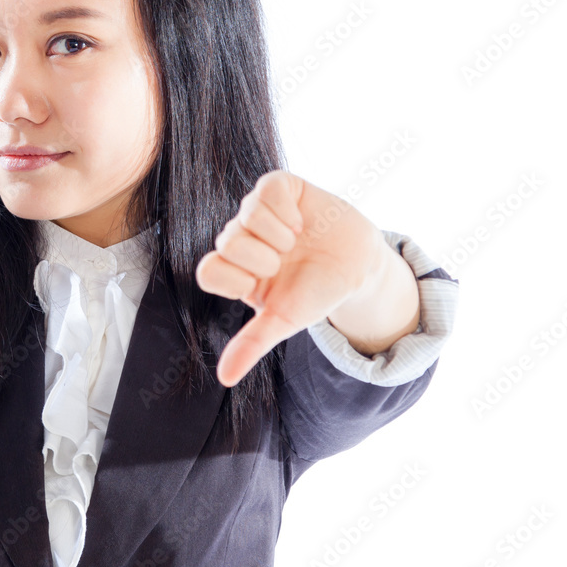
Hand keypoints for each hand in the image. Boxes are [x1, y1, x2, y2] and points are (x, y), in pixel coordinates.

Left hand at [195, 170, 384, 386]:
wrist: (358, 267)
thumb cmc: (316, 293)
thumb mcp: (285, 321)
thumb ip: (252, 343)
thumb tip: (225, 378)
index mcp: (235, 271)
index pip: (208, 270)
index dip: (235, 278)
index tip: (262, 284)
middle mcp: (241, 238)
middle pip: (228, 242)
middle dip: (263, 259)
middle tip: (285, 263)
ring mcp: (258, 211)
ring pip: (246, 215)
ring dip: (278, 236)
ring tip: (295, 244)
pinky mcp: (280, 188)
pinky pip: (267, 189)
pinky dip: (285, 210)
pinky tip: (301, 222)